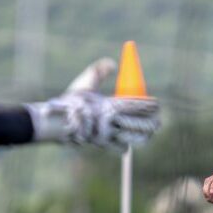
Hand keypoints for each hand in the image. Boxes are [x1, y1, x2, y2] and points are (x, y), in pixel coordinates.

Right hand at [26, 58, 160, 150]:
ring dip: (143, 135)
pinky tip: (132, 140)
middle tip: (157, 120)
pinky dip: (127, 144)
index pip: (136, 106)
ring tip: (150, 132)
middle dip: (151, 122)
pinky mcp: (102, 145)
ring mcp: (107, 135)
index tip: (157, 104)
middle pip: (139, 124)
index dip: (149, 105)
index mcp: (108, 106)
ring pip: (133, 138)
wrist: (55, 123)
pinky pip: (121, 147)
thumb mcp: (84, 83)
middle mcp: (110, 122)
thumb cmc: (70, 101)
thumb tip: (113, 64)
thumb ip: (99, 70)